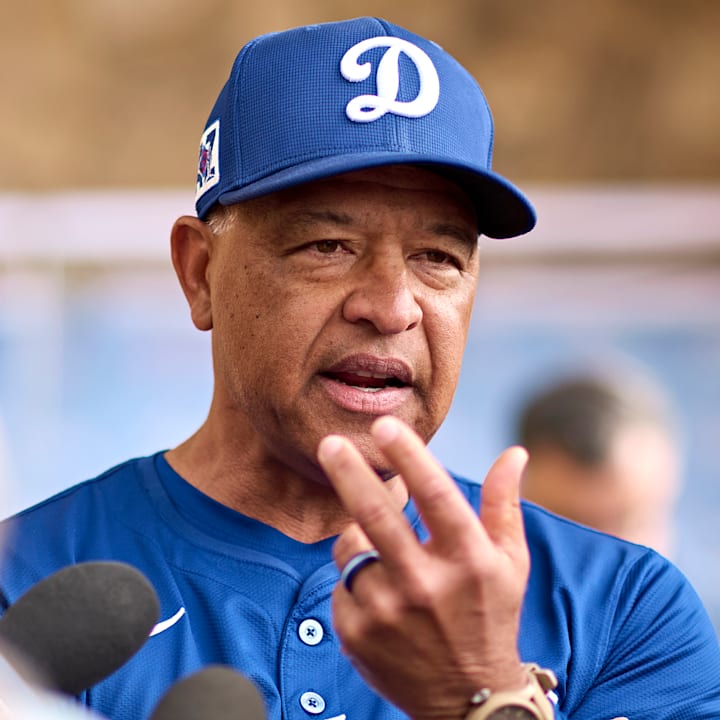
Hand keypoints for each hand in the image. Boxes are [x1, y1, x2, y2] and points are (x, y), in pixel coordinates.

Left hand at [317, 416, 530, 719]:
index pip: (436, 494)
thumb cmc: (490, 617)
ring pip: (351, 548)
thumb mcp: (511, 563)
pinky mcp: (357, 634)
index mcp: (469, 561)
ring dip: (358, 537)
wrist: (467, 702)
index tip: (383, 425)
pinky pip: (342, 583)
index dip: (408, 455)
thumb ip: (506, 505)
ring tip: (382, 552)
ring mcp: (388, 613)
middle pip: (376, 516)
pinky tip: (380, 595)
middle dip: (348, 472)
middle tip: (329, 443)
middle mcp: (426, 586)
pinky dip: (355, 577)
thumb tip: (516, 452)